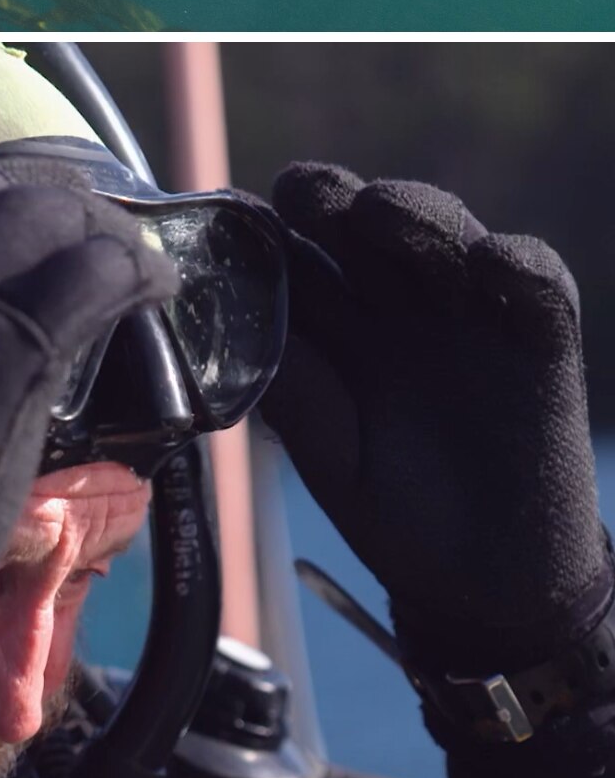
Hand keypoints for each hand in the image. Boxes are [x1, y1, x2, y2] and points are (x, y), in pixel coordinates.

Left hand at [268, 164, 608, 669]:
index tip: (238, 215)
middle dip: (331, 198)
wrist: (485, 583)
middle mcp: (391, 299)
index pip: (293, 247)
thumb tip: (242, 331)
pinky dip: (517, 265)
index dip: (265, 226)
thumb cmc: (391, 509)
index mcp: (329, 319)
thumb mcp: (331, 457)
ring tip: (381, 212)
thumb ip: (298, 395)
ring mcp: (465, 309)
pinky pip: (536, 280)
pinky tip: (492, 262)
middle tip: (305, 194)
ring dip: (411, 211)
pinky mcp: (539, 334)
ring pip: (440, 228)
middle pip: (359, 220)